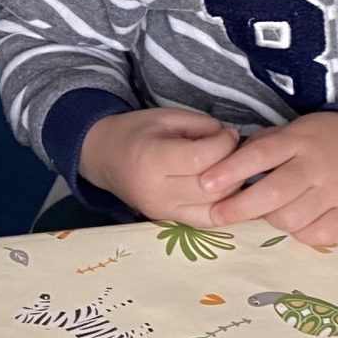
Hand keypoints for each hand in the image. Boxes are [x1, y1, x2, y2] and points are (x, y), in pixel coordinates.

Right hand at [78, 108, 238, 225]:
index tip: (229, 134)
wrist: (104, 158)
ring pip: (215, 208)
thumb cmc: (136, 131)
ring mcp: (162, 211)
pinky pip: (207, 220)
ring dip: (232, 189)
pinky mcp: (168, 221)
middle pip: (212, 188)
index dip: (224, 145)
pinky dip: (223, 206)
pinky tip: (225, 189)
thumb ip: (203, 126)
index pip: (201, 159)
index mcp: (151, 160)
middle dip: (233, 167)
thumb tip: (233, 141)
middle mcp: (156, 192)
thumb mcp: (167, 117)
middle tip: (234, 151)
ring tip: (230, 169)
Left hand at [200, 110, 337, 245]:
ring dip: (273, 220)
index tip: (205, 183)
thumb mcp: (292, 132)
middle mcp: (318, 165)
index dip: (231, 170)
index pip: (261, 154)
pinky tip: (300, 221)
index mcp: (299, 140)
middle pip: (273, 193)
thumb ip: (261, 147)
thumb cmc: (319, 142)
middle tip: (218, 215)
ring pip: (291, 219)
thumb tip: (222, 166)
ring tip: (272, 211)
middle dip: (239, 207)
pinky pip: (318, 235)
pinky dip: (302, 233)